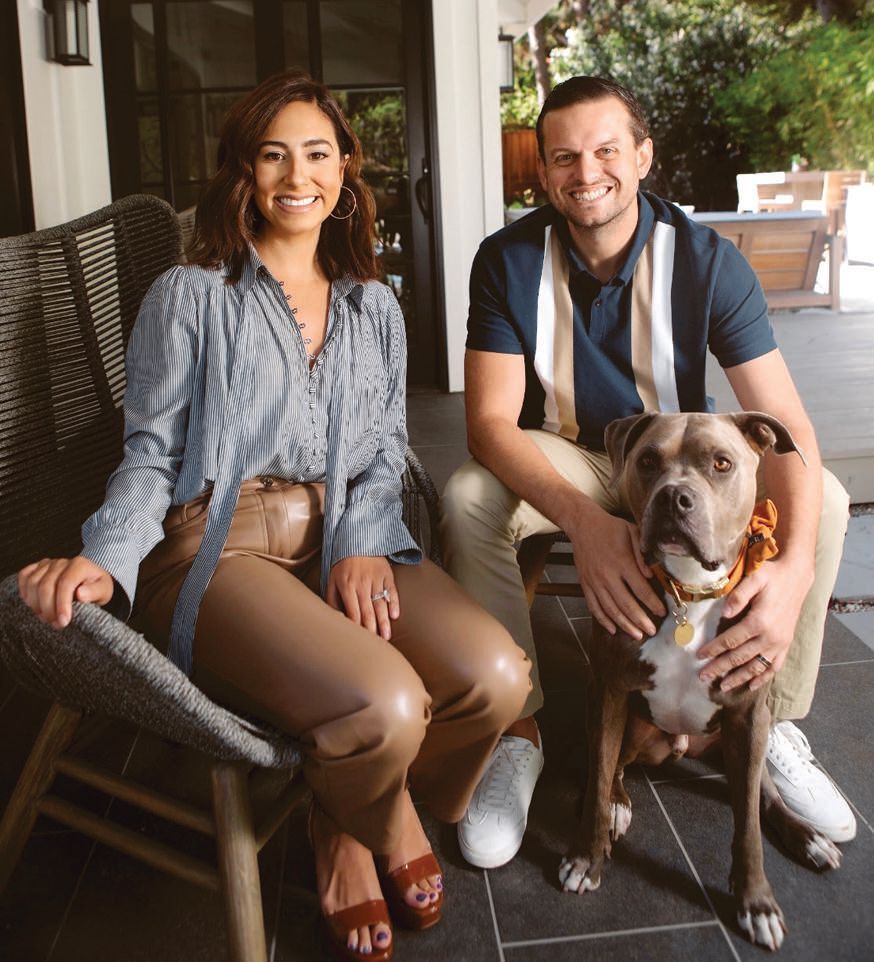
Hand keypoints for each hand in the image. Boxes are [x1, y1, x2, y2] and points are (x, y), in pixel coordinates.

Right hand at [18, 556, 113, 629]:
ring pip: (32, 583)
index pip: (65, 584)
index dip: (61, 605)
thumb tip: (81, 594)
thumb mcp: (104, 590)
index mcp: (79, 565)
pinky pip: (24, 576)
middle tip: (56, 624)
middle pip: (45, 586)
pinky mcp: (37, 567)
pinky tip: (34, 605)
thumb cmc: (96, 586)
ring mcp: (47, 564)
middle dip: (48, 609)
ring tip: (47, 618)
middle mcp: (61, 562)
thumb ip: (94, 592)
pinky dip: (25, 592)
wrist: (89, 577)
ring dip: (36, 605)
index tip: (63, 622)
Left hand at [326, 556, 399, 639]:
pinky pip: (392, 590)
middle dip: (372, 629)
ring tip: (386, 637)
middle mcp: (362, 584)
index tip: (360, 640)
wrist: (359, 541)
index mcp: (347, 586)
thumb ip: (332, 600)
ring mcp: (376, 578)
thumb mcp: (332, 580)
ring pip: (381, 604)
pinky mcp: (387, 574)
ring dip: (384, 621)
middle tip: (376, 645)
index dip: (357, 627)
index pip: (353, 612)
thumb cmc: (343, 565)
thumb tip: (336, 618)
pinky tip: (395, 615)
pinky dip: (394, 603)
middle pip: (368, 611)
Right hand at [567, 507, 665, 639]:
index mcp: (622, 562)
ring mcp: (594, 581)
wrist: (583, 524)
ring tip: (637, 634)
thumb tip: (652, 575)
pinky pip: (594, 606)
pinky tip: (613, 629)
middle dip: (641, 620)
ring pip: (610, 609)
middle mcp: (607, 575)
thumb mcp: (632, 532)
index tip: (662, 613)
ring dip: (624, 624)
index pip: (641, 589)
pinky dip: (603, 620)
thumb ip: (643, 553)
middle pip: (626, 604)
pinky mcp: (585, 584)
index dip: (653, 604)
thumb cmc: (612, 528)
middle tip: (652, 631)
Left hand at [697, 557, 812, 691]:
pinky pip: (774, 666)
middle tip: (703, 677)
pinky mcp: (786, 644)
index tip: (699, 656)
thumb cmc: (772, 576)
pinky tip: (751, 686)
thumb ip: (738, 595)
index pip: (731, 641)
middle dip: (720, 668)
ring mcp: (780, 643)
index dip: (713, 649)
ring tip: (722, 686)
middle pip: (740, 658)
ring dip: (739, 678)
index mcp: (759, 621)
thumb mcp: (755, 578)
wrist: (797, 578)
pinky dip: (763, 678)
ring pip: (756, 667)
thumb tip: (723, 614)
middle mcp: (770, 637)